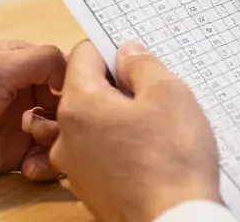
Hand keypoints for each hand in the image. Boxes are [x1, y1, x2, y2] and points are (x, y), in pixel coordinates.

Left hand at [0, 39, 66, 187]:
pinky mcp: (10, 155)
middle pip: (68, 105)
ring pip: (60, 135)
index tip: (81, 103)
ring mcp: (17, 124)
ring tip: (40, 152)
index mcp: (20, 62)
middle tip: (55, 131)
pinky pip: (44, 161)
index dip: (78, 87)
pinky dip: (45, 167)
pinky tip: (29, 170)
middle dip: (70, 121)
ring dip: (59, 146)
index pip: (66, 69)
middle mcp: (22, 91)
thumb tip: (74, 66)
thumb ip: (40, 59)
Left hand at [31, 40, 220, 221]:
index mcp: (80, 104)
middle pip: (85, 90)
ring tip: (152, 128)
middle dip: (117, 87)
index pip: (83, 54)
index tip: (136, 62)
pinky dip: (117, 146)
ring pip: (92, 123)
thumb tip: (127, 53)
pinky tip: (146, 154)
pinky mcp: (88, 188)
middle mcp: (66, 134)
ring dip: (117, 118)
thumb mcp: (168, 93)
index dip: (112, 51)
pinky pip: (97, 152)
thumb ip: (142, 64)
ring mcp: (74, 166)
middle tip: (152, 96)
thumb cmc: (172, 161)